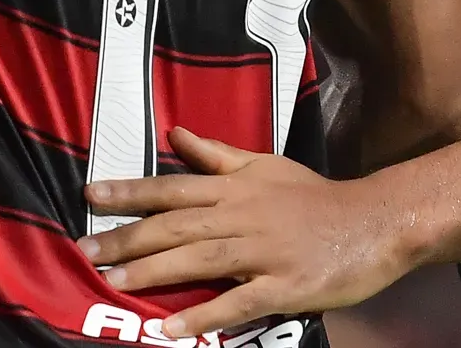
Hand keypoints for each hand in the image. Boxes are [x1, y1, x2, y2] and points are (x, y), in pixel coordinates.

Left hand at [77, 128, 415, 338]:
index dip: (130, 191)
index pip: (171, 186)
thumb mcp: (264, 164)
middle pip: (176, 225)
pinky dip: (204, 314)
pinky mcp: (285, 286)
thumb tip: (174, 133)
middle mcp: (241, 215)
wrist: (375, 221)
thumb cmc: (314, 195)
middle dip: (128, 236)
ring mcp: (263, 252)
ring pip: (199, 259)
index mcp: (234, 187)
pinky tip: (172, 328)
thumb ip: (216, 154)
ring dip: (153, 272)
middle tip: (85, 249)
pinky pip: (238, 302)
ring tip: (113, 281)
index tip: (89, 194)